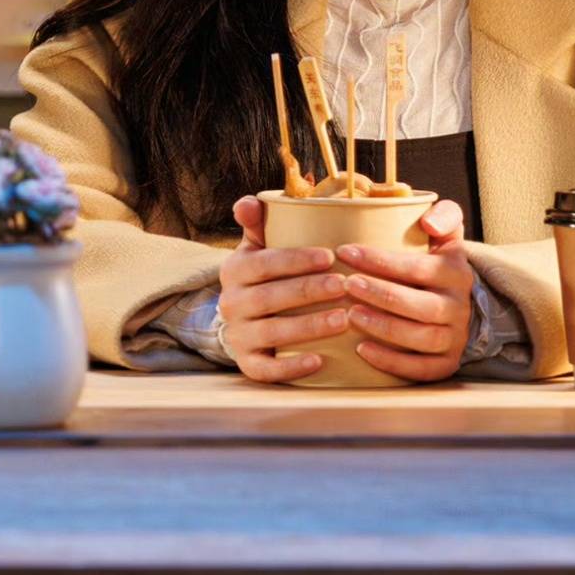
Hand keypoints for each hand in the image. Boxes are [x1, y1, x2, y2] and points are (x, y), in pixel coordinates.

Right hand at [212, 193, 349, 382]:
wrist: (245, 320)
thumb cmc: (266, 276)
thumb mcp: (258, 247)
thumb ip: (258, 223)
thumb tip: (250, 203)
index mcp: (234, 270)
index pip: (264, 263)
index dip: (296, 260)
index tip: (330, 256)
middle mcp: (230, 304)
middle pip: (270, 298)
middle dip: (309, 291)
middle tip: (344, 286)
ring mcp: (238, 336)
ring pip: (272, 333)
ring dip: (309, 327)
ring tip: (343, 319)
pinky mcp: (248, 364)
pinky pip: (266, 370)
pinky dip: (291, 368)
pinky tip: (319, 361)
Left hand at [329, 196, 472, 384]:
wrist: (463, 304)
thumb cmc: (438, 266)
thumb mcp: (448, 237)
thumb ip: (444, 216)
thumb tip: (429, 222)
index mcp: (456, 272)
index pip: (417, 267)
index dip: (380, 260)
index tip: (346, 251)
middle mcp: (459, 307)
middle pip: (420, 305)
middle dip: (380, 294)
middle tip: (347, 285)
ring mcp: (455, 338)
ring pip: (421, 338)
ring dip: (384, 327)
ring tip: (351, 315)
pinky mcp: (447, 363)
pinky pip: (422, 369)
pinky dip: (392, 363)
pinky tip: (362, 351)